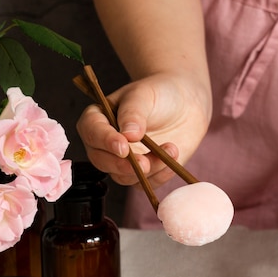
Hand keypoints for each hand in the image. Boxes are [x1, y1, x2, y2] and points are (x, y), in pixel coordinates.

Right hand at [76, 72, 210, 187]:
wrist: (185, 104)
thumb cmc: (159, 93)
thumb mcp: (144, 95)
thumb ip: (133, 114)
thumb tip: (127, 135)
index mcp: (98, 119)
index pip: (92, 132)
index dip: (105, 141)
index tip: (123, 147)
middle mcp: (106, 143)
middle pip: (102, 161)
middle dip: (123, 165)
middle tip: (144, 163)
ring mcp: (124, 160)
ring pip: (125, 176)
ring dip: (149, 169)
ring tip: (170, 149)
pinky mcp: (144, 172)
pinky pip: (146, 183)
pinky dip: (161, 174)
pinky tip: (173, 155)